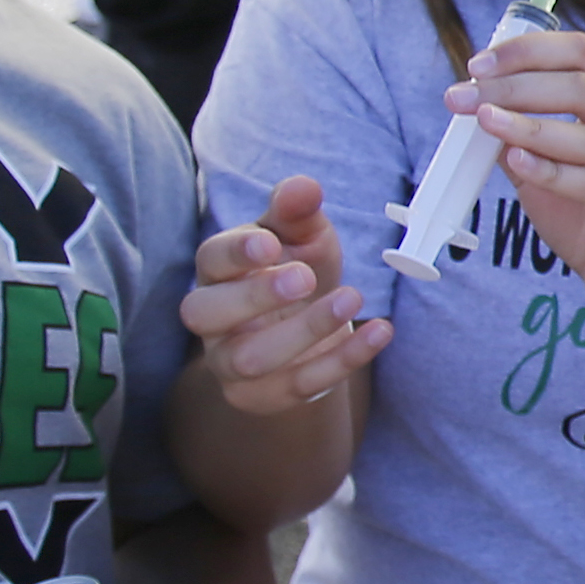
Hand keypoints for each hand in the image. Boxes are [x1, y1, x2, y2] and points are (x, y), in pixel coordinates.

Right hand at [186, 174, 384, 411]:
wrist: (311, 339)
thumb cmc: (299, 274)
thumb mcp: (304, 238)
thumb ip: (298, 212)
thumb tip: (303, 187)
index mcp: (218, 272)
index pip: (209, 260)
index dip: (235, 253)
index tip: (271, 244)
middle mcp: (213, 321)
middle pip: (204, 313)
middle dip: (254, 296)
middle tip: (305, 277)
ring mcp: (232, 364)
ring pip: (251, 358)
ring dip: (305, 330)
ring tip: (352, 298)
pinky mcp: (265, 396)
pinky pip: (299, 385)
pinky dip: (343, 359)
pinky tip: (380, 331)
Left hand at [459, 24, 584, 310]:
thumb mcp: (545, 167)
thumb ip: (521, 135)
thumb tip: (474, 100)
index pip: (583, 53)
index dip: (528, 52)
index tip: (477, 64)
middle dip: (517, 88)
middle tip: (466, 98)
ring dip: (529, 127)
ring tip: (484, 122)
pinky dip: (552, 172)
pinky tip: (517, 162)